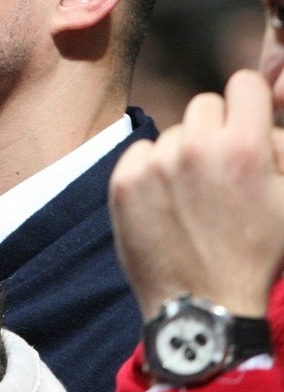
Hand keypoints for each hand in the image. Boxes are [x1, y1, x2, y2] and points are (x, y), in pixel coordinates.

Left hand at [110, 70, 283, 319]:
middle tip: (222, 166)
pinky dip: (151, 169)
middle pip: (205, 104)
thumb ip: (280, 150)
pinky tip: (167, 201)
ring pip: (172, 132)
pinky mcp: (124, 182)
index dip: (250, 102)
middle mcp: (195, 146)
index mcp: (245, 146)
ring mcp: (155, 164)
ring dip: (183, 152)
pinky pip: (140, 152)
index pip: (244, 84)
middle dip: (217, 128)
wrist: (204, 308)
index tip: (248, 121)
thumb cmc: (259, 257)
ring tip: (195, 194)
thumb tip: (267, 122)